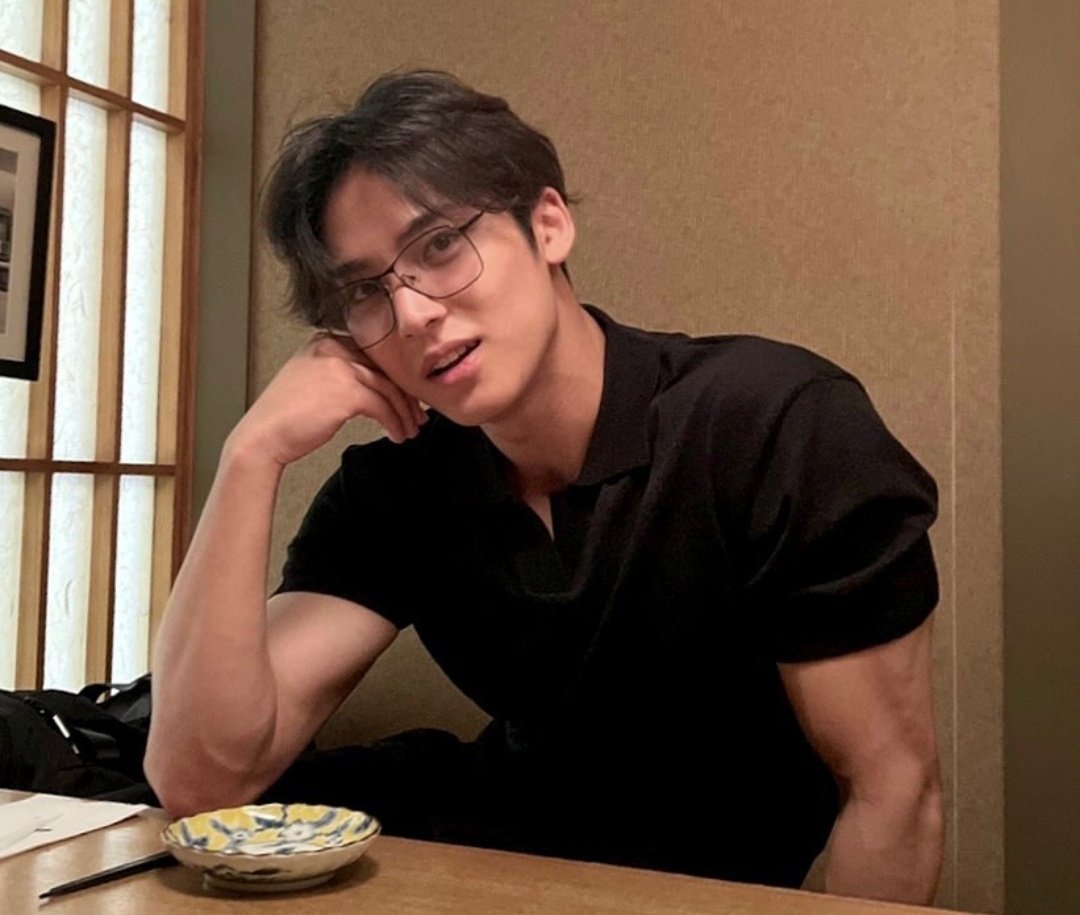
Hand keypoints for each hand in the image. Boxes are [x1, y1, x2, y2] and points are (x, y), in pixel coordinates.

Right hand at [227, 331, 426, 467]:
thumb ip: (340, 374)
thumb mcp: (311, 381)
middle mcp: (333, 348)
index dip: (395, 379)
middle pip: (384, 370)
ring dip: (404, 414)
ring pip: (388, 389)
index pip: (373, 357)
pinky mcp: (347, 391)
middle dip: (405, 397)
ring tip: (410, 431)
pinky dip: (394, 423)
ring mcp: (340, 368)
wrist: (262, 438)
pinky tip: (396, 435)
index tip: (408, 398)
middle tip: (418, 416)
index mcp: (325, 342)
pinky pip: (383, 407)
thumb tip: (375, 386)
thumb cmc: (284, 418)